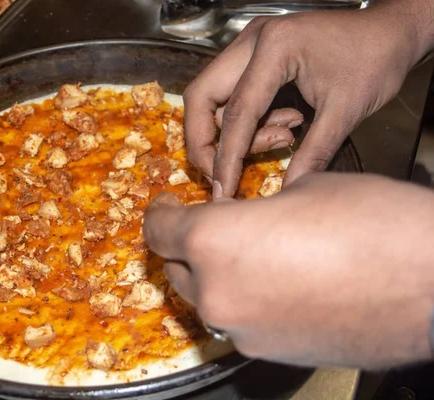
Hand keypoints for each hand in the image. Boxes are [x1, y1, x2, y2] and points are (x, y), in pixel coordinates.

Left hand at [143, 173, 433, 367]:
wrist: (431, 283)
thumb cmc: (372, 223)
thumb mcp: (303, 190)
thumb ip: (256, 210)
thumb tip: (249, 221)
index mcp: (213, 241)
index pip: (159, 231)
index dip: (159, 214)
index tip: (166, 206)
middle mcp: (217, 293)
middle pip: (176, 269)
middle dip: (187, 245)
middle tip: (211, 228)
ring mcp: (243, 331)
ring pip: (209, 298)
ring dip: (218, 276)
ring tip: (254, 256)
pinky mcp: (269, 354)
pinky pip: (241, 320)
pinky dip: (246, 300)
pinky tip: (280, 284)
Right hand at [184, 0, 432, 196]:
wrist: (390, 33)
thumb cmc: (375, 60)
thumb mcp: (346, 110)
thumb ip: (313, 152)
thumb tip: (287, 191)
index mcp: (274, 47)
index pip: (236, 111)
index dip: (226, 156)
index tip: (224, 189)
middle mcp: (251, 42)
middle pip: (201, 97)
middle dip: (206, 141)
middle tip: (221, 173)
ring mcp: (249, 46)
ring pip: (212, 97)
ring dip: (235, 131)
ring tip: (284, 138)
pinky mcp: (253, 56)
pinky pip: (231, 94)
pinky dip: (247, 120)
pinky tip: (284, 124)